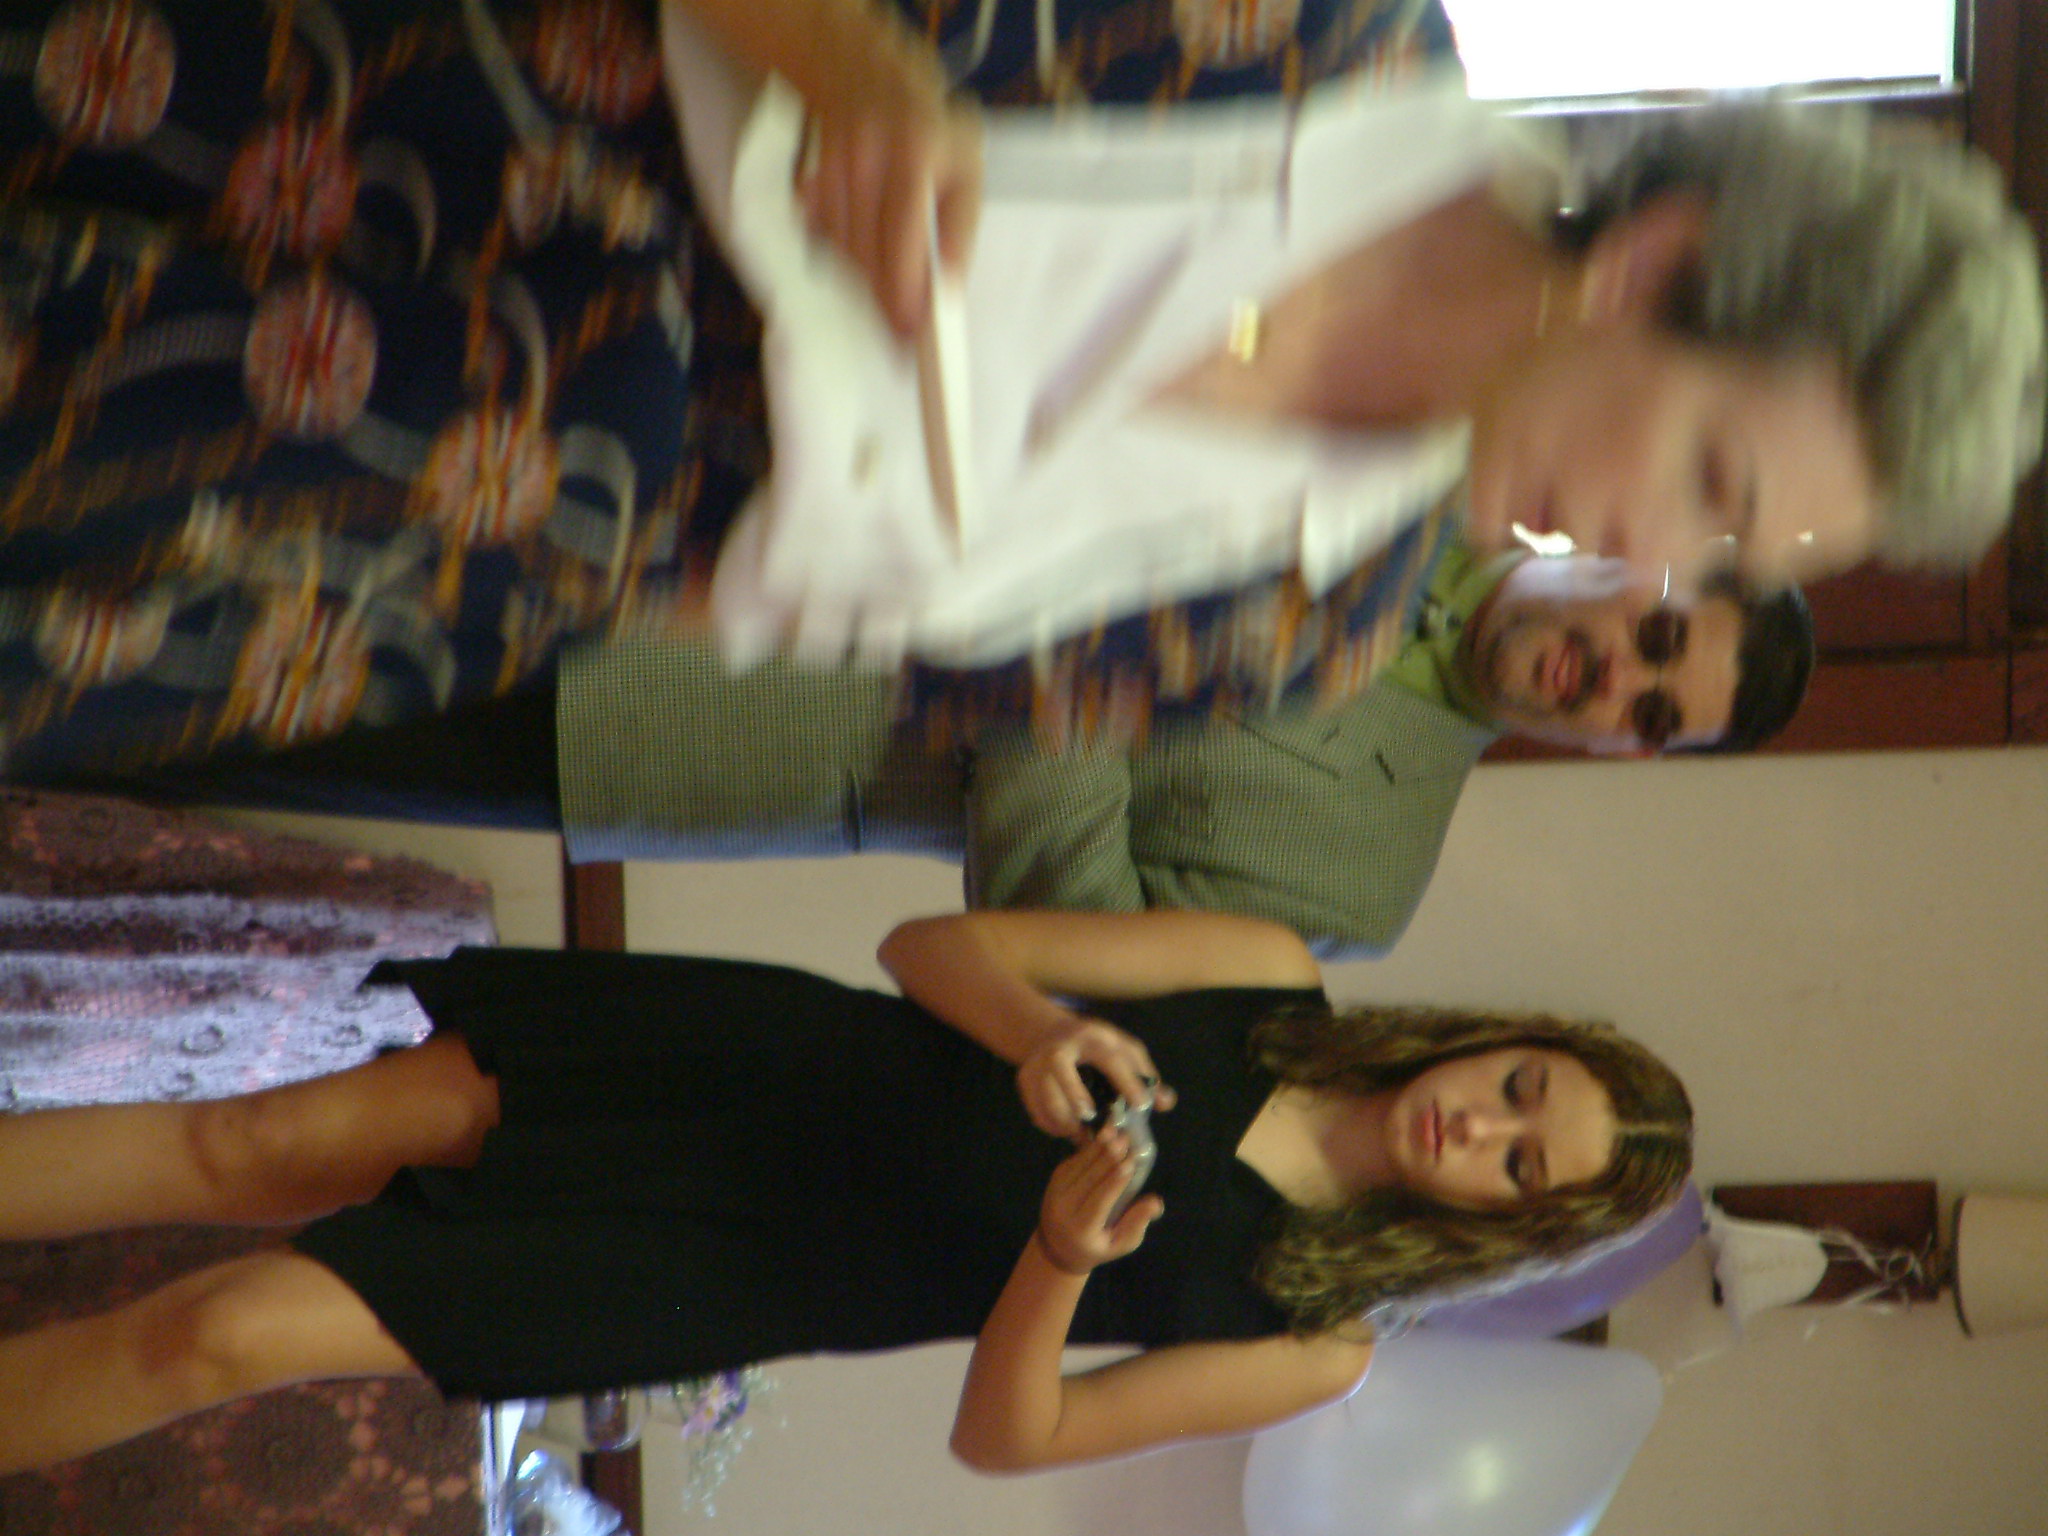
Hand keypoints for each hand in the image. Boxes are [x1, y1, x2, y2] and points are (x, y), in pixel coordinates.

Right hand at [795, 52, 981, 339]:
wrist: (861, 76)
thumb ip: (962, 228)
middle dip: (885, 301)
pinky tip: (865, 247)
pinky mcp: (807, 185)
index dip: (901, 285)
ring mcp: (830, 170)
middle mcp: (866, 156)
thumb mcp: (968, 168)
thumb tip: (948, 288)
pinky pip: (825, 242)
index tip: (907, 329)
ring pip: (845, 253)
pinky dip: (846, 258)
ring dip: (867, 283)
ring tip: (890, 293)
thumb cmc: (931, 131)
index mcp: (914, 150)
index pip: (901, 232)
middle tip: (900, 337)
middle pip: (868, 253)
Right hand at [1016, 1018, 1175, 1140]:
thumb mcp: (1125, 1053)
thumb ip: (1146, 1078)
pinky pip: (1037, 1110)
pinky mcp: (1025, 1079)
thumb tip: (1166, 1103)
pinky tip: (1070, 1130)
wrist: (1053, 1035)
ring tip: (1084, 1134)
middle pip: (1059, 1064)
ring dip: (1065, 1120)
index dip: (1127, 1082)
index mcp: (1092, 1037)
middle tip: (1089, 1116)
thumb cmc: (1099, 1049)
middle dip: (1073, 1092)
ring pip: (1044, 1094)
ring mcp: (1038, 1062)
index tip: (1141, 1105)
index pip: (1110, 1057)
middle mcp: (1062, 1046)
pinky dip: (1054, 1126)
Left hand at [1037, 1130, 1163, 1274]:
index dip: (1115, 1181)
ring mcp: (1055, 1193)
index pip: (1100, 1200)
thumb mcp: (1120, 1244)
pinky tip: (1105, 1137)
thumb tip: (1156, 1202)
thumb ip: (1136, 1223)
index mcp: (1081, 1229)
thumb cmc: (1097, 1246)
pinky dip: (1090, 1148)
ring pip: (1080, 1165)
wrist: (1058, 1247)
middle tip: (1126, 1139)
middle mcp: (1064, 1209)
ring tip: (1116, 1131)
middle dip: (1109, 1157)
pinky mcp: (1055, 1180)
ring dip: (1099, 1147)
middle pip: (1089, 1178)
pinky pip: (1074, 1161)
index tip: (1130, 1163)